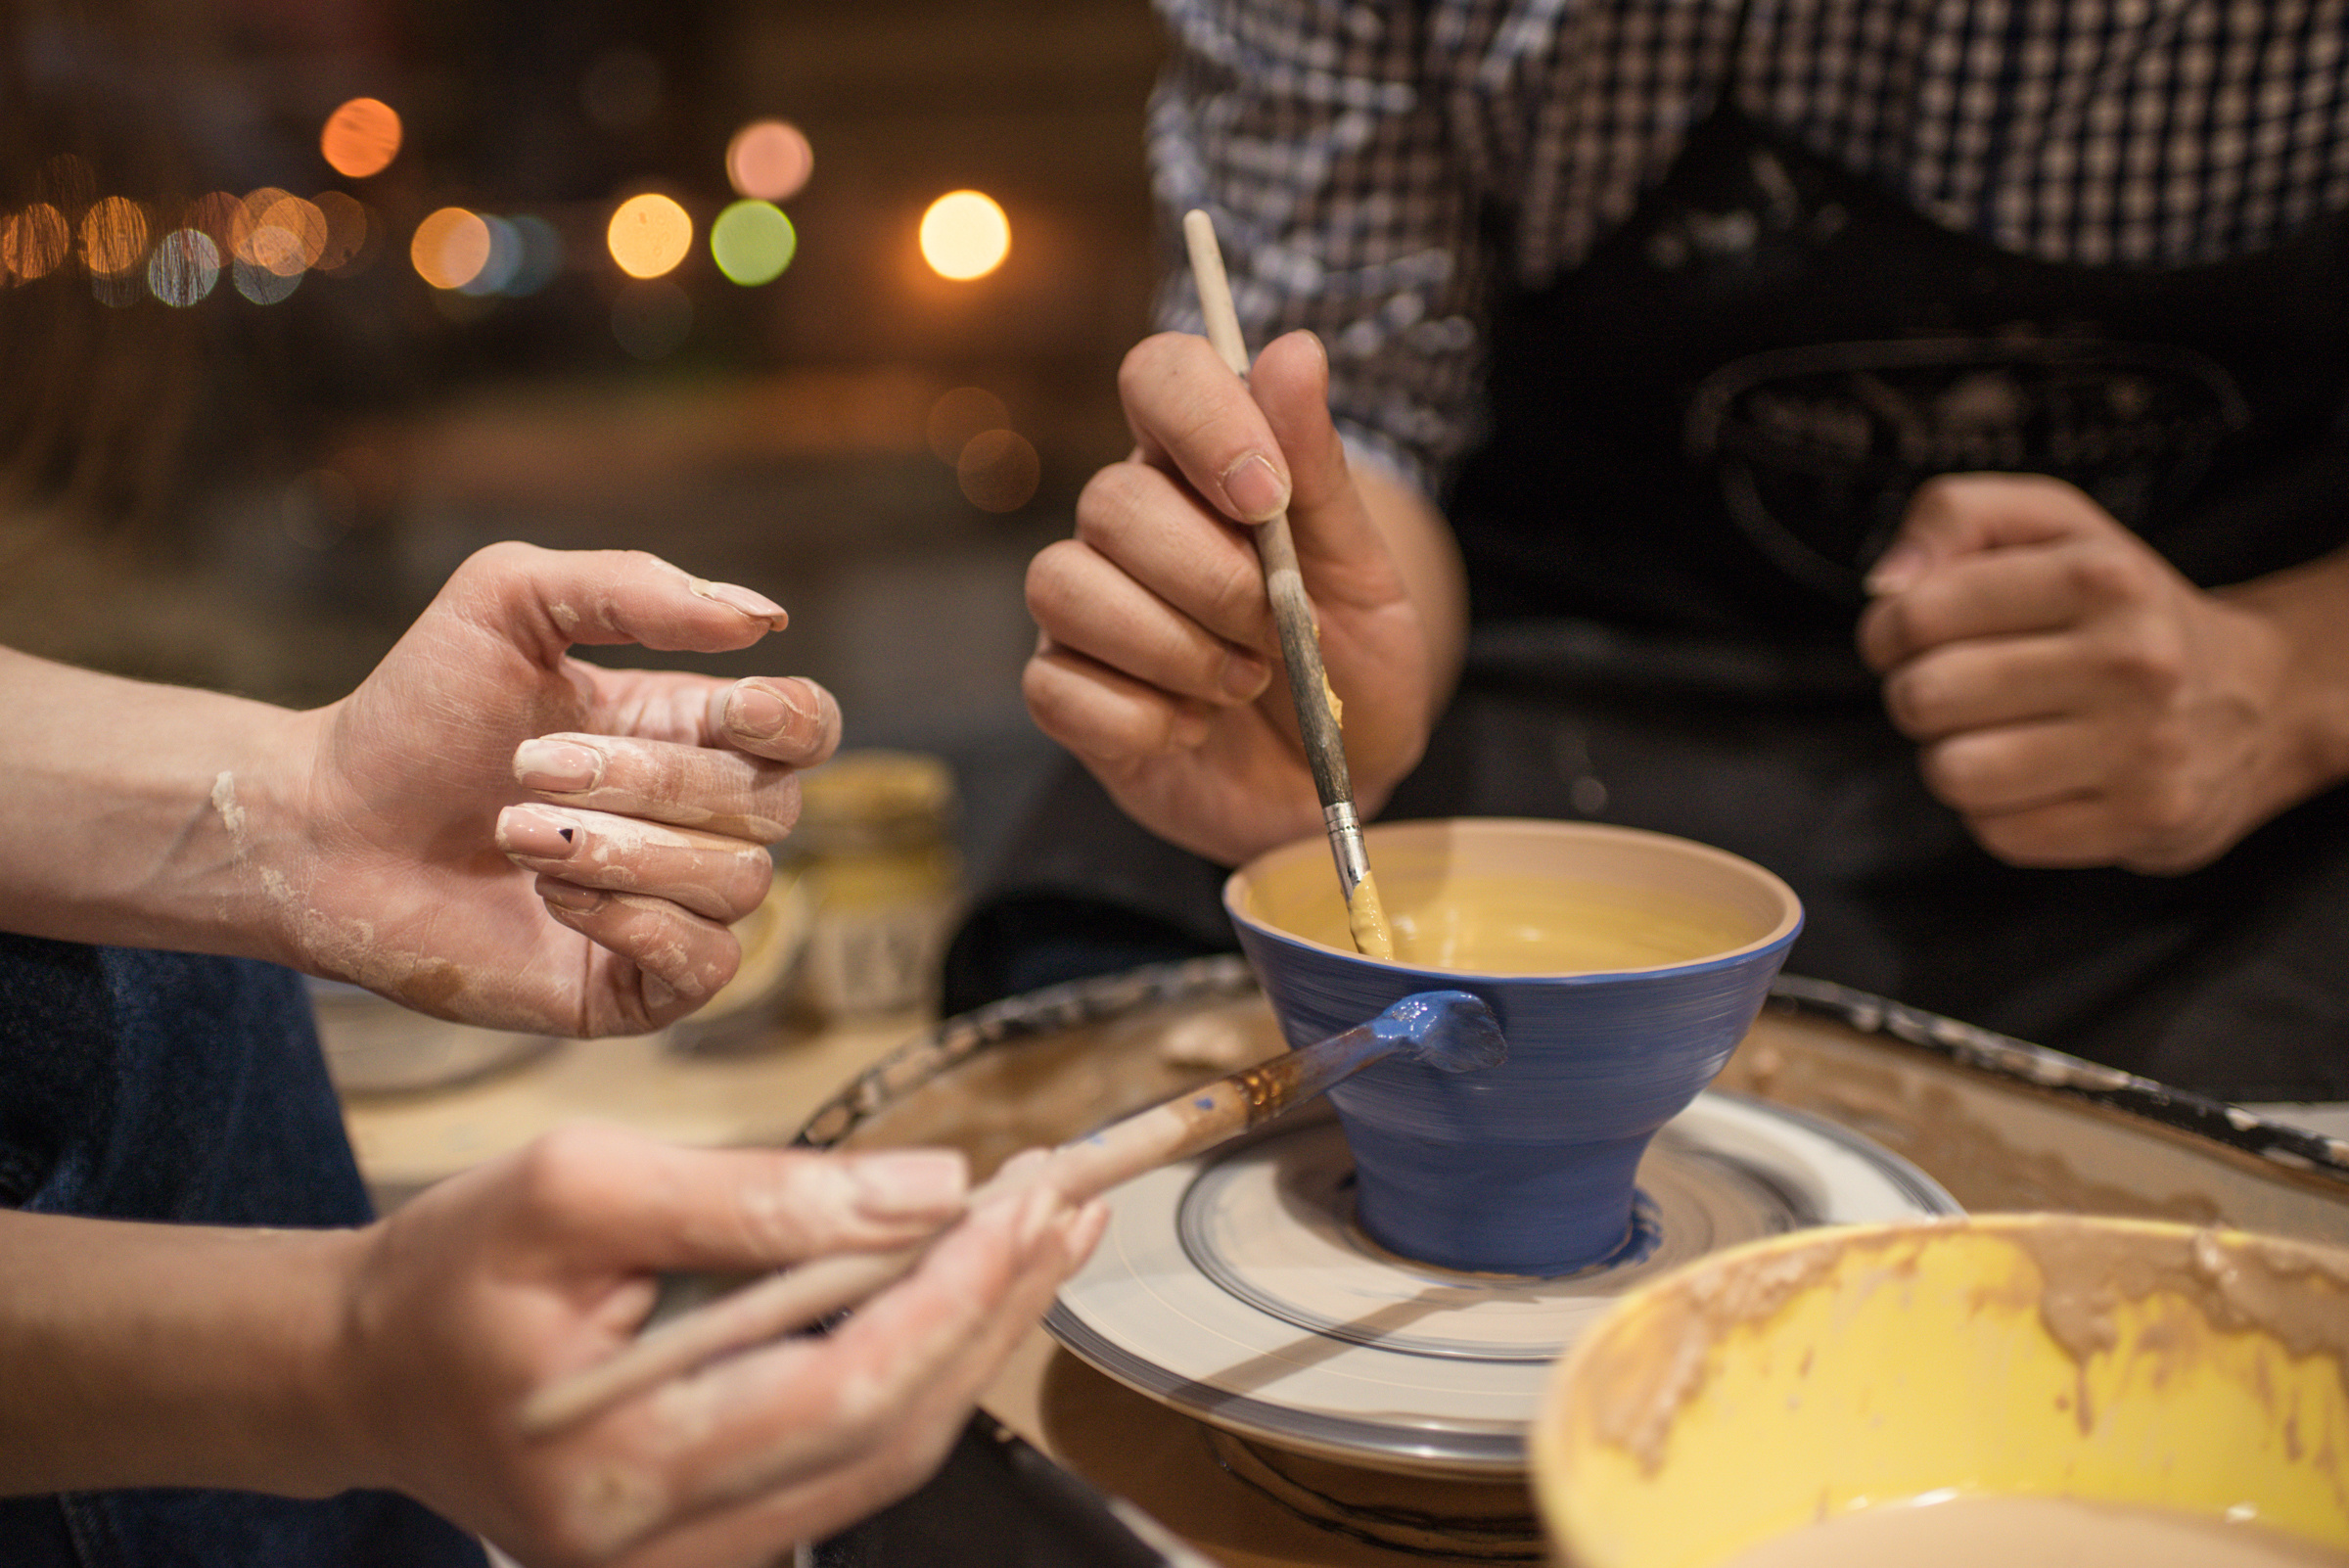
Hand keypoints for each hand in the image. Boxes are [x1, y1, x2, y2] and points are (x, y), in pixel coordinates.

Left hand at [281, 543, 840, 1034]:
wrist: (320, 828)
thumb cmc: (414, 712)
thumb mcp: (508, 601)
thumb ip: (632, 586)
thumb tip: (763, 619)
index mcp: (690, 730)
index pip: (809, 727)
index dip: (792, 721)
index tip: (731, 708)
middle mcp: (699, 821)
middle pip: (770, 805)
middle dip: (650, 781)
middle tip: (529, 769)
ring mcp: (674, 908)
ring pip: (742, 885)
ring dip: (624, 852)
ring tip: (515, 836)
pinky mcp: (636, 988)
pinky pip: (707, 964)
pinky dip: (636, 924)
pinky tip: (552, 898)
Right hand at [340, 1126, 1106, 1566]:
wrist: (370, 1369)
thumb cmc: (456, 1271)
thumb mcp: (577, 1187)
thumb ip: (754, 1193)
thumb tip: (926, 1190)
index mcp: (620, 1472)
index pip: (843, 1391)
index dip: (952, 1296)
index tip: (1025, 1201)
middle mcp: (667, 1550)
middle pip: (891, 1433)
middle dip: (993, 1310)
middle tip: (1068, 1200)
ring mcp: (695, 1560)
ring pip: (888, 1453)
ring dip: (977, 1335)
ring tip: (1044, 1231)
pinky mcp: (716, 1536)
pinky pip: (852, 1455)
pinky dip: (921, 1363)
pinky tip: (967, 1285)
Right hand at [1023, 330, 1456, 865]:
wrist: (1340, 783)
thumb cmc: (1347, 666)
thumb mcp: (1362, 572)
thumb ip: (1320, 469)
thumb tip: (1294, 350)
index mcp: (1200, 468)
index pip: (1158, 374)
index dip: (1202, 421)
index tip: (1266, 496)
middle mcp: (1128, 527)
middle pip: (1110, 500)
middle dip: (1211, 578)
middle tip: (1274, 630)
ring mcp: (1086, 611)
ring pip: (1064, 586)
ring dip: (1174, 650)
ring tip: (1241, 683)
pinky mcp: (1066, 694)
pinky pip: (1056, 688)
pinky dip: (1140, 720)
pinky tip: (1189, 727)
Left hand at [1857, 474, 2311, 872]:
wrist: (2250, 696)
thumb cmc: (2118, 609)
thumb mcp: (2049, 525)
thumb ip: (1953, 516)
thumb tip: (1887, 584)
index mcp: (2099, 576)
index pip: (1915, 616)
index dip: (1887, 632)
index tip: (1912, 637)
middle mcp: (2132, 659)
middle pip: (1925, 698)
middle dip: (1919, 696)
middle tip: (1962, 688)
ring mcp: (2144, 746)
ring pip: (1954, 773)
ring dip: (1953, 759)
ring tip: (1997, 734)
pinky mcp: (2144, 819)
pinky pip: (1999, 833)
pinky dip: (1999, 812)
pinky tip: (2040, 777)